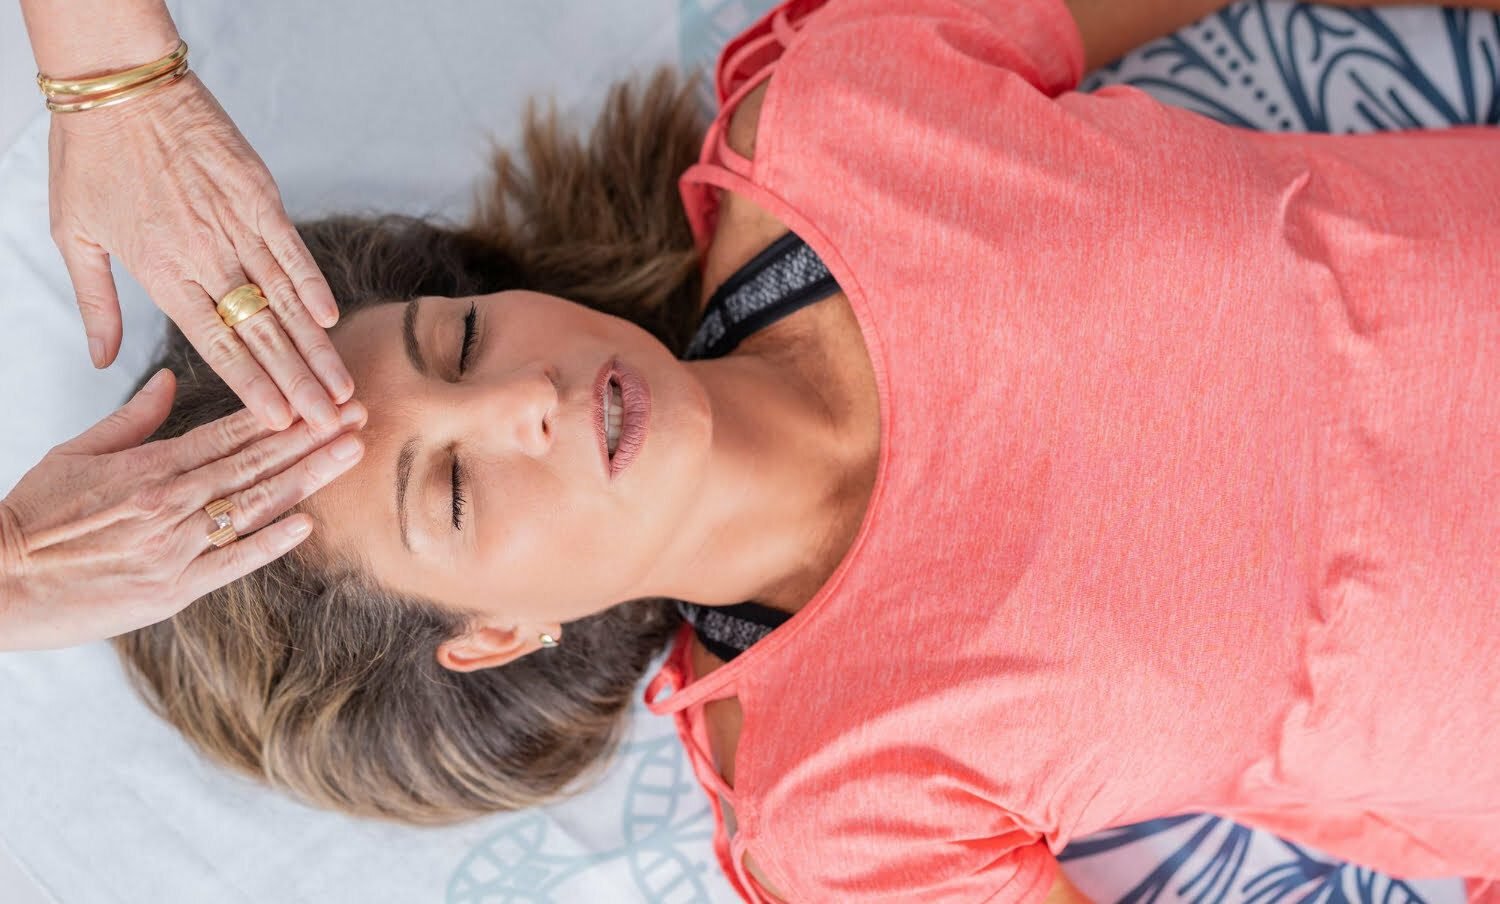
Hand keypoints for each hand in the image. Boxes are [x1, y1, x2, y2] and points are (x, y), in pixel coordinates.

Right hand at [0, 369, 364, 651]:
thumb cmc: (34, 515)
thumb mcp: (76, 452)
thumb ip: (134, 418)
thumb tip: (174, 378)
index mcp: (149, 465)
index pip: (231, 432)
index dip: (284, 414)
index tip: (325, 396)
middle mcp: (169, 502)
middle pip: (255, 463)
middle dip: (313, 438)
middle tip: (360, 415)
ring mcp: (174, 547)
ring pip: (253, 506)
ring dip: (307, 479)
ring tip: (350, 454)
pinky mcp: (171, 591)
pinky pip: (230, 563)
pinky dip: (269, 543)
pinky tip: (306, 522)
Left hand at [47, 73, 352, 430]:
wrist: (121, 87)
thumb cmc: (90, 158)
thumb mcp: (75, 235)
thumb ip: (95, 305)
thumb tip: (100, 361)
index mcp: (160, 272)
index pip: (214, 344)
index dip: (250, 385)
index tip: (278, 421)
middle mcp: (204, 256)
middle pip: (259, 333)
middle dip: (297, 383)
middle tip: (327, 421)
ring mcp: (236, 226)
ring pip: (283, 300)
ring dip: (316, 347)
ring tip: (341, 386)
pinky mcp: (259, 195)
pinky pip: (291, 250)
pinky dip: (312, 285)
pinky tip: (329, 320)